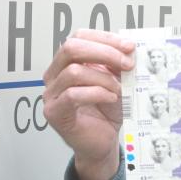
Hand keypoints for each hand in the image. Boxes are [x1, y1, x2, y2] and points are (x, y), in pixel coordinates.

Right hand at [42, 29, 134, 179]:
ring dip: (103, 78)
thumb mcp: (116, 81)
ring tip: (119, 89)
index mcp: (66, 62)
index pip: (80, 37)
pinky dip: (96, 93)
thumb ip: (117, 64)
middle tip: (128, 63)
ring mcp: (51, 94)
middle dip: (104, 52)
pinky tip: (110, 98)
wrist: (102, 142)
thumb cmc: (106, 111)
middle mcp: (54, 75)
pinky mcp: (54, 113)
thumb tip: (129, 48)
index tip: (129, 46)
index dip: (105, 38)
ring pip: (74, 72)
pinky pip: (72, 95)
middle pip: (71, 48)